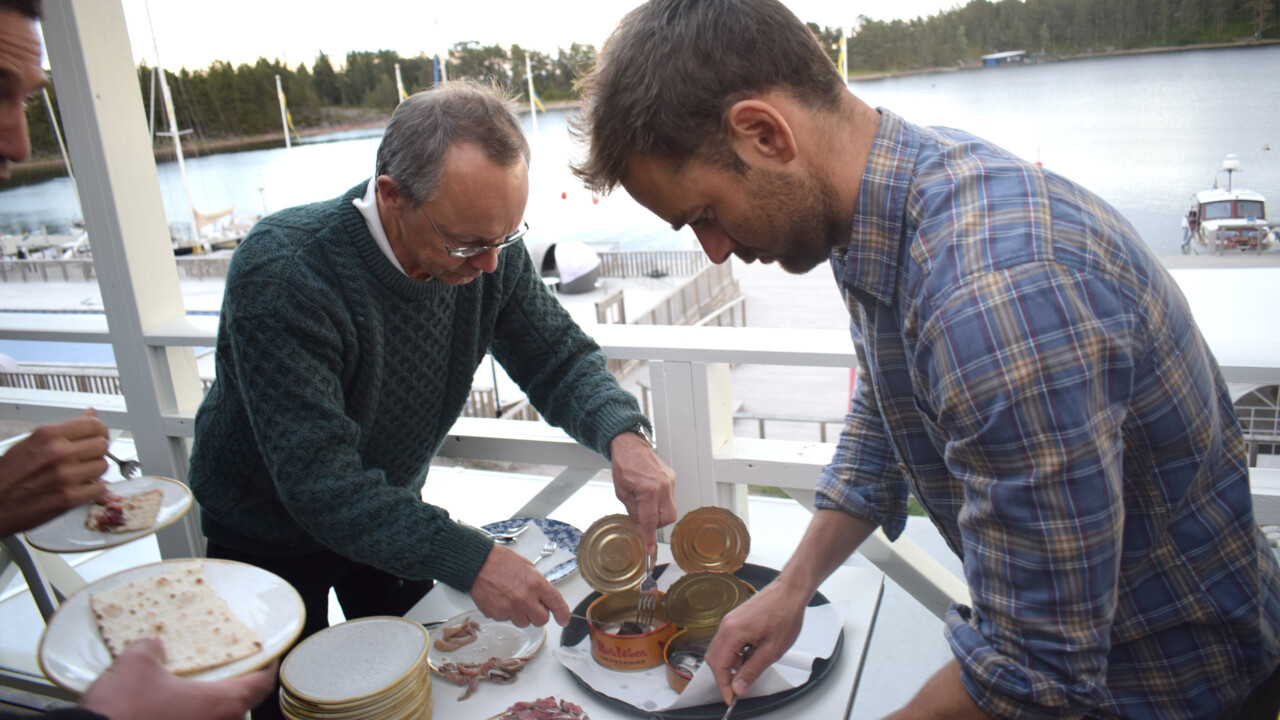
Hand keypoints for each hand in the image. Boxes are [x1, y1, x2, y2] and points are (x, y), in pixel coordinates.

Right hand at [0, 408, 109, 535]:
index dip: (99, 431)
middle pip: (102, 445)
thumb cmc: (8, 475)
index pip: (93, 425)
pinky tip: (79, 487)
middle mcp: (58, 453)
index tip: (98, 435)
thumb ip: (64, 429)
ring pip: (103, 466)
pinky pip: (99, 487)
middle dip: (97, 451)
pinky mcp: (69, 498)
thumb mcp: (31, 443)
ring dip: (94, 470)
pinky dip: (93, 489)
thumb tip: (90, 413)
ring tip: (78, 473)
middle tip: (87, 457)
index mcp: (48, 435)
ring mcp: (66, 476)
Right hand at [79, 637, 276, 719]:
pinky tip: (168, 707)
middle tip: (223, 668)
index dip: (266, 667)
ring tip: (190, 687)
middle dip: (231, 685)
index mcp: (221, 704)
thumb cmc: (122, 713)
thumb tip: (153, 644)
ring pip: (215, 718)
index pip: (262, 684)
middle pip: (239, 704)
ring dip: (206, 704)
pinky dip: (188, 716)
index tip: (266, 655)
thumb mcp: (136, 665)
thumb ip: (152, 648)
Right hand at [469, 543, 570, 626]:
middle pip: (541, 620)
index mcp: (536, 583)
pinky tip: (502, 600)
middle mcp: (525, 598)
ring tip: (513, 599)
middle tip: (533, 606)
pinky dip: (507, 613)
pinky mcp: (498, 614)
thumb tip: (544, 598)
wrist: (478, 563)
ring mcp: (510, 608)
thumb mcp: (528, 567)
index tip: (563, 619)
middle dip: (539, 614)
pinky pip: (508, 620)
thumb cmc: (500, 561)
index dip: (562, 614)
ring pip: (524, 622)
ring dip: (522, 615)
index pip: (556, 603)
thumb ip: (538, 584)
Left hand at [609, 431, 675, 554]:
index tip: (650, 550)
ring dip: (658, 511)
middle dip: (657, 523)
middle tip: (644, 517)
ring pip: (670, 509)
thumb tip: (641, 526)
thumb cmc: (623, 465)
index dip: (649, 537)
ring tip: (644, 500)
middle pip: (667, 518)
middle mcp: (663, 486)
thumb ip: (634, 512)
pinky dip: (660, 500)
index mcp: (648, 490)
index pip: (650, 521)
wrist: (630, 445)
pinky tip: (649, 492)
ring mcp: (670, 482)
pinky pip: (669, 497)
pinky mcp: (672, 478)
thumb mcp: (621, 493)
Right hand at [704, 580, 807, 704]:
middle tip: (738, 689)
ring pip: (720, 650)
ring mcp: (730, 620)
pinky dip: (735, 653)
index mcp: (733, 632)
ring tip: (751, 669)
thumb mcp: (772, 649)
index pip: (720, 666)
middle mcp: (727, 625)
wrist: (790, 591)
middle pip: (714, 658)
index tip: (731, 699)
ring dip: (731, 664)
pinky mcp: (736, 619)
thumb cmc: (785, 614)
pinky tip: (751, 655)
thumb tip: (739, 686)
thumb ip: (752, 669)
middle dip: (724, 676)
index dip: (724, 686)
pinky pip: (728, 641)